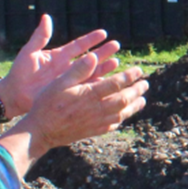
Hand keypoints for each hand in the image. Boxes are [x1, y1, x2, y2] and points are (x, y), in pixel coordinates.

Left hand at [0, 14, 121, 116]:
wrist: (15, 94)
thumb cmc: (19, 72)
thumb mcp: (29, 52)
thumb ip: (40, 36)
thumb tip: (46, 17)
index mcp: (59, 56)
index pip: (78, 45)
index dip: (91, 39)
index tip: (103, 33)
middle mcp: (67, 67)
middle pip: (89, 58)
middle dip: (103, 52)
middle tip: (116, 45)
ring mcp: (69, 81)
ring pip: (91, 73)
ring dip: (104, 68)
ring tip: (116, 62)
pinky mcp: (69, 93)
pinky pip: (86, 89)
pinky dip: (97, 86)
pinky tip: (109, 83)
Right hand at [14, 54, 146, 147]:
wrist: (41, 131)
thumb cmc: (48, 104)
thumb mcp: (60, 83)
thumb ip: (78, 70)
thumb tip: (94, 56)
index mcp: (90, 95)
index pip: (116, 84)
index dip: (129, 76)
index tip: (138, 70)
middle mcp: (97, 110)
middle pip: (124, 100)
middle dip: (136, 91)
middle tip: (146, 84)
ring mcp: (96, 123)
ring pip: (122, 114)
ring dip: (134, 106)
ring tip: (143, 100)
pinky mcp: (93, 132)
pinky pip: (112, 126)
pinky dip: (121, 119)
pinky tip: (124, 116)